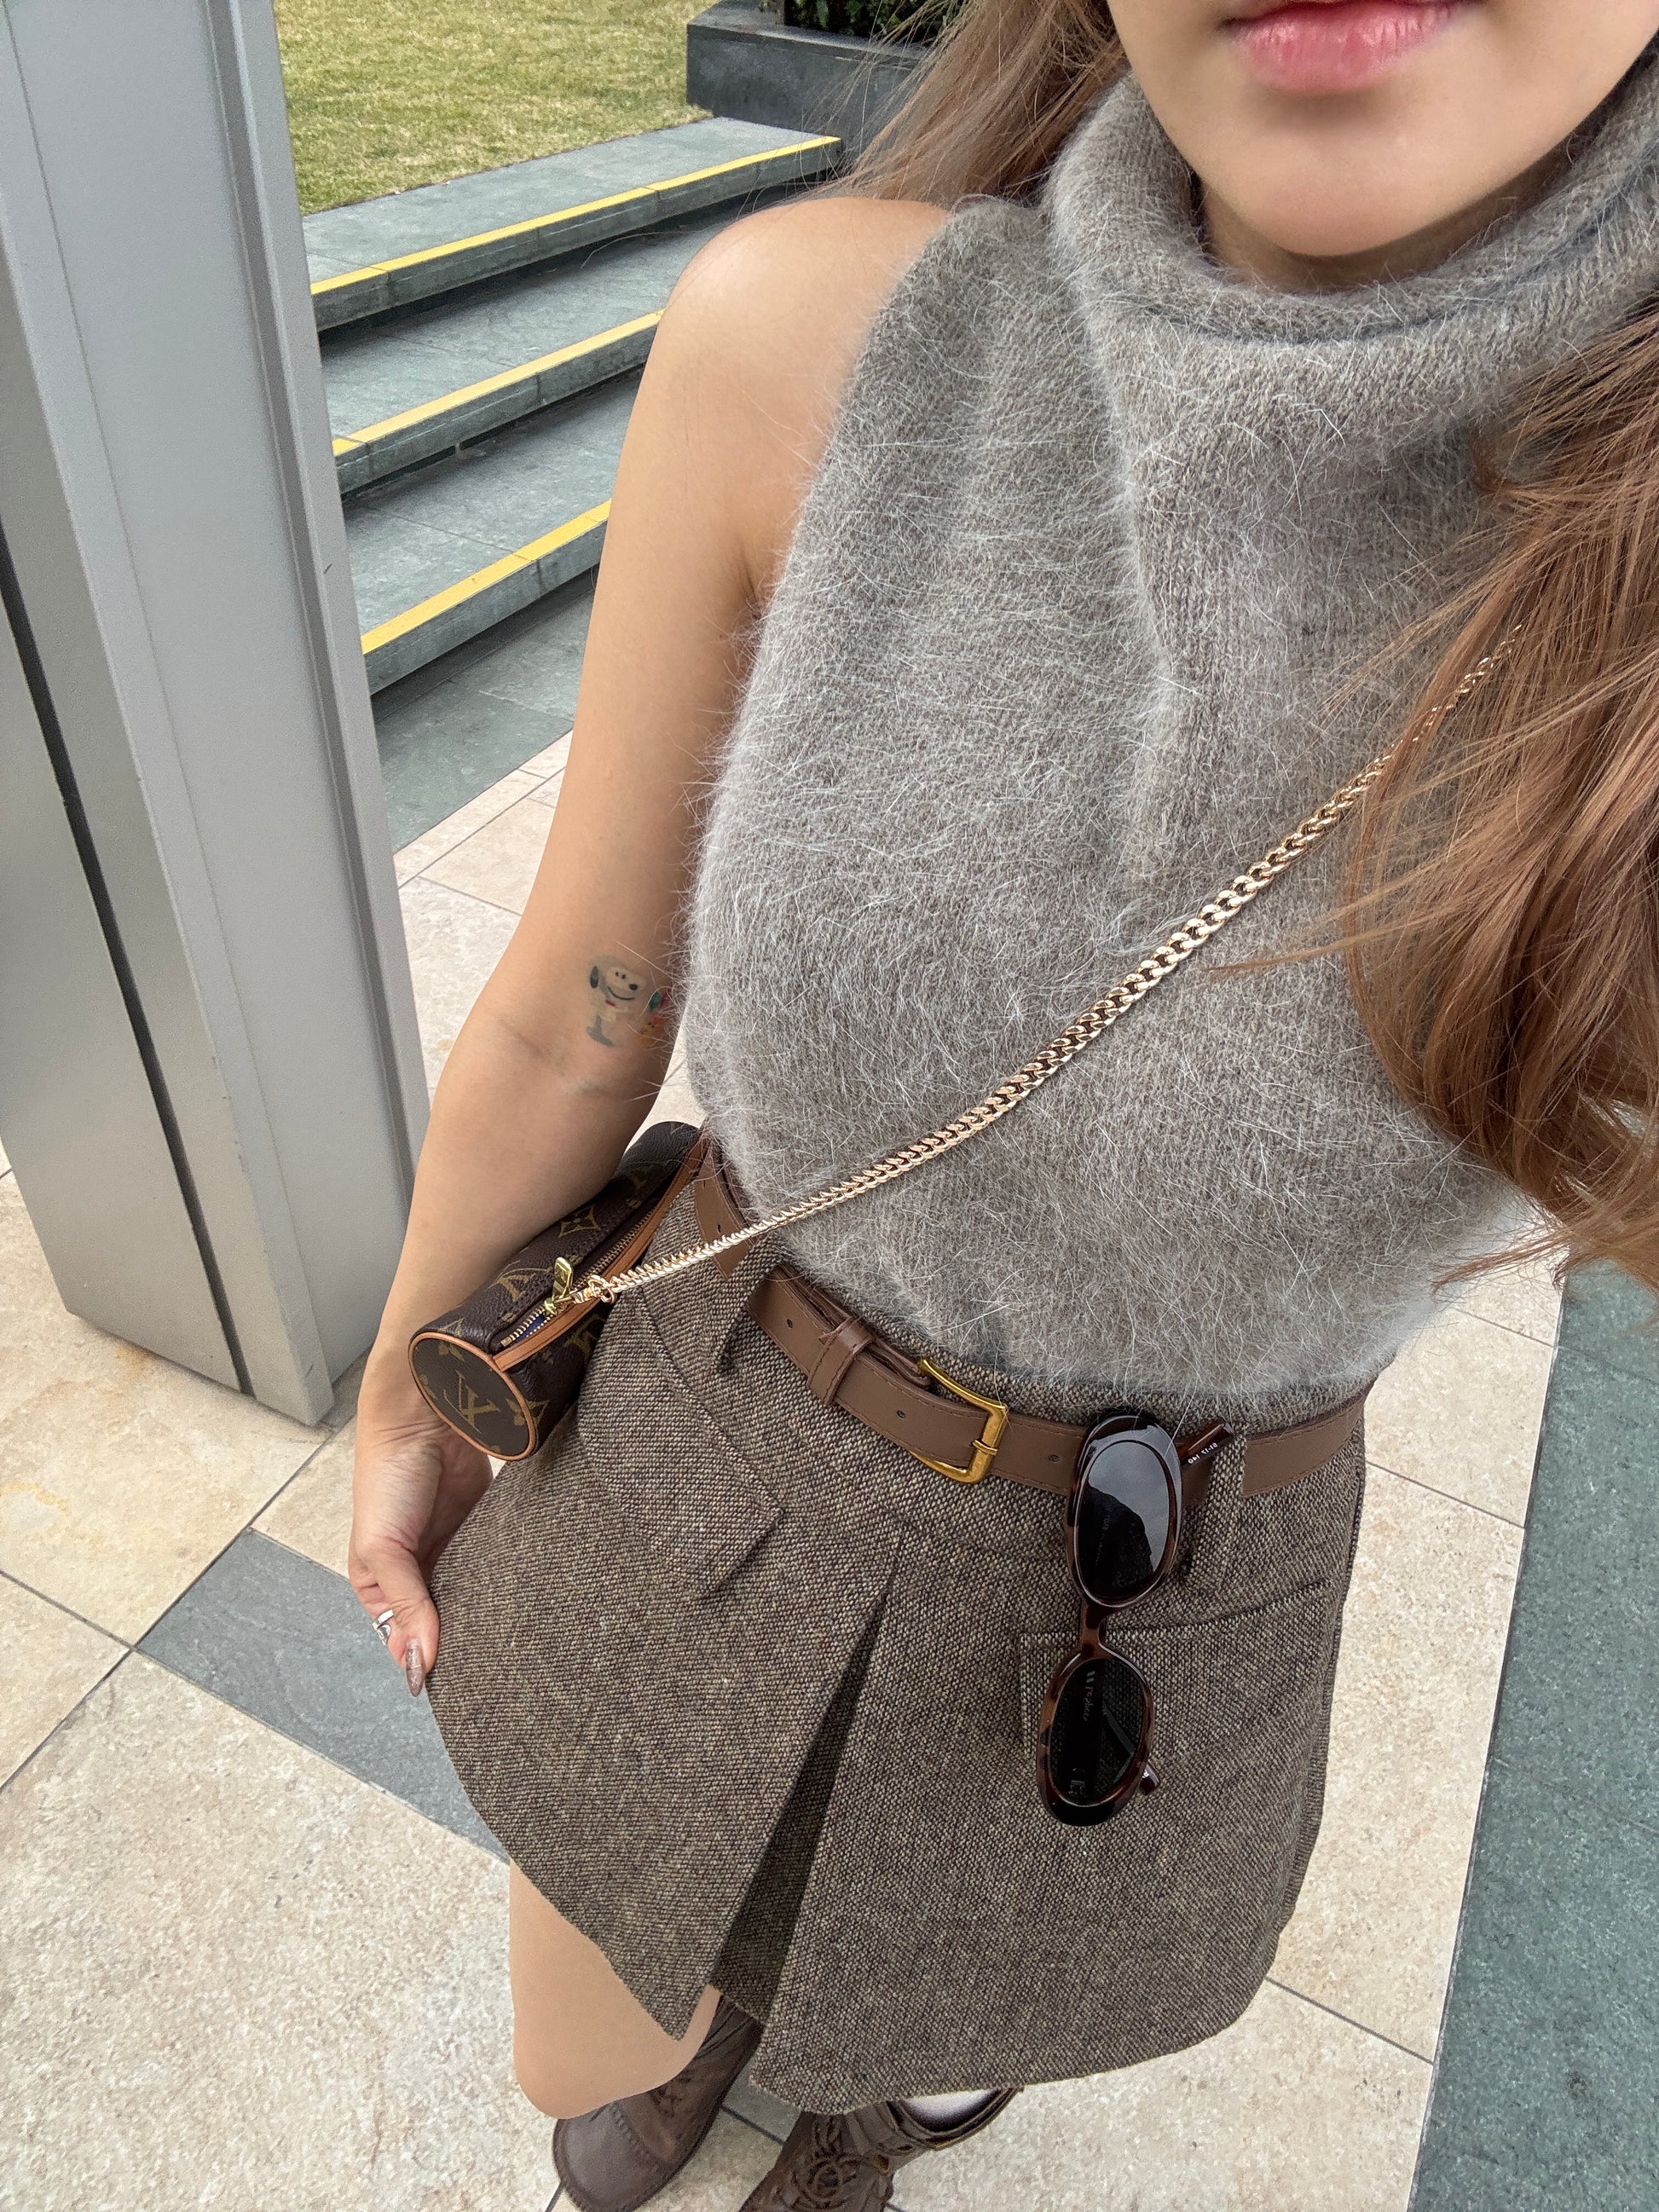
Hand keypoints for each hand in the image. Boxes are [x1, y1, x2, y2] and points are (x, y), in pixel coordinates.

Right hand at [349, 1366, 490, 1694]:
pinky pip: (495, 1565)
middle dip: (462, 1640)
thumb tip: (417, 1663)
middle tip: (495, 1671)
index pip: (404, 1637)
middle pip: (441, 1622)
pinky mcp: (483, 1530)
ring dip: (487, 1613)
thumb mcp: (382, 1548)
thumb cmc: (388, 1476)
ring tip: (514, 1643)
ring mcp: (452, 1551)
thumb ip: (406, 1604)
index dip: (426, 1659)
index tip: (459, 1685)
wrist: (425, 1413)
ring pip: (473, 1597)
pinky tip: (524, 1598)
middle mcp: (416, 1572)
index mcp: (381, 1585)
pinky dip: (506, 1581)